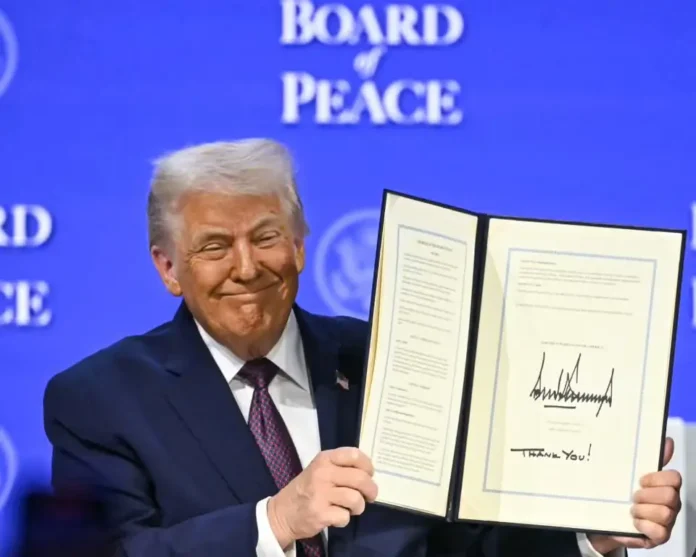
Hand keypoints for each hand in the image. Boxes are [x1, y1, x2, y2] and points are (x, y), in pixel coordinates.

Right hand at [267, 447, 377, 548]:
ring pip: (356, 499)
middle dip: (371, 490)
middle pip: (360, 479)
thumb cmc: (307, 488)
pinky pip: (345, 517)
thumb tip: (369, 474)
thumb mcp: (319, 469)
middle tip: (370, 496)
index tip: (369, 474)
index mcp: (324, 459)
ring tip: (351, 508)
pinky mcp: (320, 514)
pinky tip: (336, 516)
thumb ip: (341, 467)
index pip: (354, 455)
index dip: (367, 466)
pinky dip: (344, 519)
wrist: (283, 512)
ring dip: (358, 507)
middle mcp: (322, 474)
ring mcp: (320, 494)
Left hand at [588, 437, 681, 553]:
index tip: (640, 480)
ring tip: (632, 510)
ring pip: (664, 513)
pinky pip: (659, 532)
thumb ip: (649, 459)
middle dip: (647, 495)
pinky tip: (634, 523)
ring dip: (643, 510)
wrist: (607, 519)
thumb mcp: (631, 475)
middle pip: (670, 495)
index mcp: (666, 486)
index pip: (674, 478)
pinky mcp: (658, 537)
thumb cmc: (622, 494)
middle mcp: (670, 504)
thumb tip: (667, 440)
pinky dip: (644, 525)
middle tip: (634, 497)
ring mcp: (666, 522)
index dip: (656, 478)